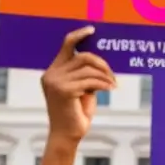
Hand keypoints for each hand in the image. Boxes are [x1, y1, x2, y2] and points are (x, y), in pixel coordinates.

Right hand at [41, 27, 115, 146]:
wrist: (67, 135)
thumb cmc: (76, 113)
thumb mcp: (81, 89)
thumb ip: (85, 74)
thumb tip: (100, 61)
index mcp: (53, 71)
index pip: (66, 46)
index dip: (79, 35)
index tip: (92, 30)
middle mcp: (51, 74)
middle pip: (83, 56)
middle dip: (102, 63)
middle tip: (113, 75)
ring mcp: (55, 82)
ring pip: (89, 69)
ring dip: (105, 76)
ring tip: (113, 85)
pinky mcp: (63, 90)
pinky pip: (90, 81)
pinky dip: (104, 84)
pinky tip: (111, 89)